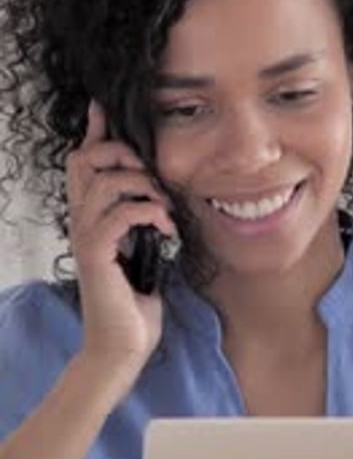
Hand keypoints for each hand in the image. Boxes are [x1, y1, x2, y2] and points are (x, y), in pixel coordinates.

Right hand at [66, 100, 177, 375]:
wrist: (122, 348)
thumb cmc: (133, 307)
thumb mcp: (143, 256)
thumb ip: (142, 228)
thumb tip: (161, 205)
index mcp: (91, 220)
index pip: (81, 163)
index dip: (93, 134)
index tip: (104, 110)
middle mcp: (81, 223)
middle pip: (84, 160)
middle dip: (120, 153)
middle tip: (151, 174)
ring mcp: (85, 238)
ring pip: (103, 182)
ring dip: (141, 184)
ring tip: (162, 205)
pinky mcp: (96, 255)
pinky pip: (117, 214)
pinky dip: (147, 212)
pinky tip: (164, 226)